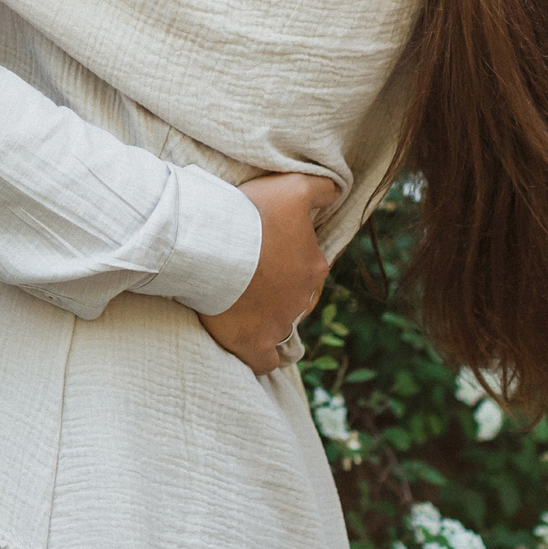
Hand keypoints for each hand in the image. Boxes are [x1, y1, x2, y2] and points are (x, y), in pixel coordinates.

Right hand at [198, 172, 338, 375]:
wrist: (209, 244)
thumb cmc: (248, 214)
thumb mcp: (292, 187)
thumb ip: (321, 188)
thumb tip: (338, 193)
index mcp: (313, 264)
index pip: (309, 264)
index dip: (288, 256)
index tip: (263, 247)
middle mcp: (302, 297)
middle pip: (295, 295)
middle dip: (278, 286)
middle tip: (249, 271)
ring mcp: (279, 324)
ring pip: (281, 324)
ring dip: (266, 315)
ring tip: (241, 301)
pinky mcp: (253, 343)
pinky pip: (265, 361)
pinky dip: (261, 356)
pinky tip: (252, 345)